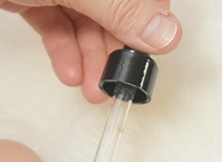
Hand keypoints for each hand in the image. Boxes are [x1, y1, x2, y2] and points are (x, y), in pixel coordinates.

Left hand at [0, 1, 181, 102]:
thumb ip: (117, 6)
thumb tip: (166, 33)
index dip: (148, 24)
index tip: (144, 61)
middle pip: (114, 8)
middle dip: (115, 50)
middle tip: (114, 88)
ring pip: (85, 20)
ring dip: (89, 58)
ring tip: (91, 93)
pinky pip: (55, 22)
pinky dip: (62, 49)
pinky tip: (68, 74)